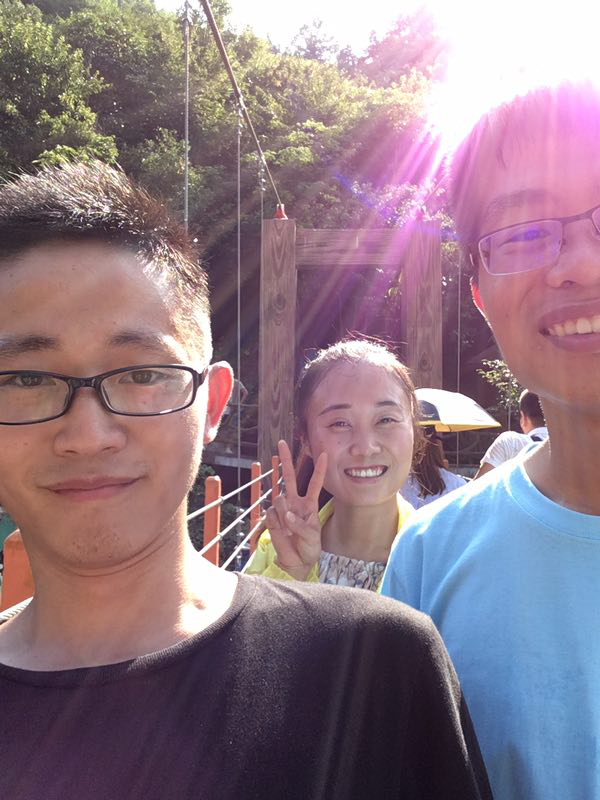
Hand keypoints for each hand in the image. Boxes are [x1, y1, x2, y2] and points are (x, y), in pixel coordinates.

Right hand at [265, 440, 326, 581]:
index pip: (315, 483)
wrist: (296, 561)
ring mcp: (282, 509)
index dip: (319, 469)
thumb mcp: (312, 537)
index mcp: (309, 504)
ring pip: (279, 498)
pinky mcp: (272, 518)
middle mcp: (295, 502)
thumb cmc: (309, 547)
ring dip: (284, 514)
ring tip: (289, 530)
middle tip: (281, 443)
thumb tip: (287, 514)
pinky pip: (272, 515)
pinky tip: (282, 531)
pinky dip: (276, 524)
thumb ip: (301, 526)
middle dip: (285, 460)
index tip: (324, 453)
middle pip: (290, 477)